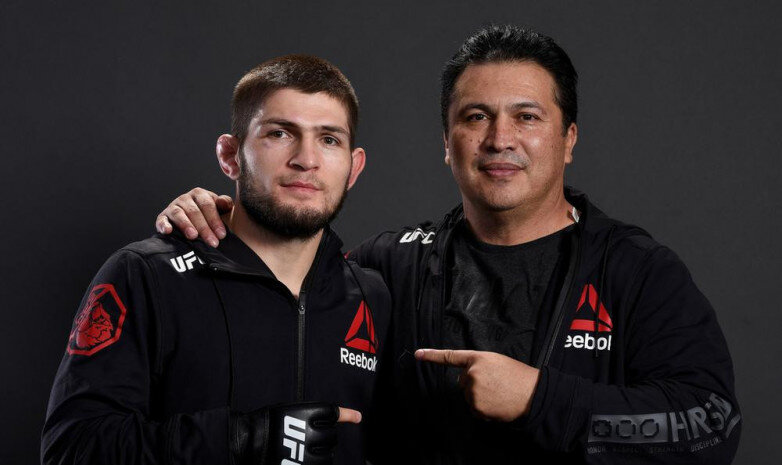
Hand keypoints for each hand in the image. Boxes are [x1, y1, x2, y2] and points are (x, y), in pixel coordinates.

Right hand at [154, 187, 233, 246]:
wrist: (194, 223)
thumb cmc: (210, 216)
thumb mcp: (220, 209)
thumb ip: (224, 204)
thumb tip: (224, 203)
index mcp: (200, 194)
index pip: (208, 205)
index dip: (215, 220)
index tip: (221, 235)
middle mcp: (185, 198)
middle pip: (194, 212)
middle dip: (204, 228)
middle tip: (212, 242)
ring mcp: (173, 207)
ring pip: (179, 214)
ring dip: (186, 225)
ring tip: (193, 236)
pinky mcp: (163, 217)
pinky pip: (162, 220)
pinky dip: (163, 225)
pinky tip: (168, 231)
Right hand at [232, 402, 360, 464]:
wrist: (249, 442)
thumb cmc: (269, 423)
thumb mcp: (292, 408)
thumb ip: (314, 412)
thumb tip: (346, 415)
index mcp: (309, 412)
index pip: (335, 414)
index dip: (344, 415)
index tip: (356, 417)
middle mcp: (312, 430)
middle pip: (332, 435)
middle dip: (323, 437)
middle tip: (306, 437)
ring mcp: (309, 450)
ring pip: (329, 453)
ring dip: (320, 452)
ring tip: (303, 449)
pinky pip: (322, 464)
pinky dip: (317, 462)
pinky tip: (305, 458)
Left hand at [415, 348, 539, 421]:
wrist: (533, 394)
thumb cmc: (517, 377)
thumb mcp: (497, 362)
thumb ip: (478, 365)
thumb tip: (465, 378)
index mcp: (478, 358)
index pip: (451, 356)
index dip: (432, 355)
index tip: (418, 354)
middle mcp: (472, 373)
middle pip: (463, 382)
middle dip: (475, 384)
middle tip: (495, 384)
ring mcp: (473, 391)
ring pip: (469, 396)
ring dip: (480, 398)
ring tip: (498, 394)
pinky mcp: (477, 406)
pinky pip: (474, 409)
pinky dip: (484, 409)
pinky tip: (497, 404)